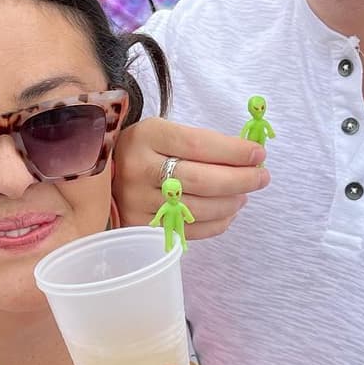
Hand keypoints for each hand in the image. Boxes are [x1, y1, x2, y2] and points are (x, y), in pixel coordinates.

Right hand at [113, 117, 269, 238]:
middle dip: (241, 179)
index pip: (199, 144)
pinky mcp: (139, 227)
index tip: (258, 154)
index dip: (234, 151)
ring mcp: (137, 201)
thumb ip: (201, 143)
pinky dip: (217, 223)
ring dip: (231, 203)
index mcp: (146, 136)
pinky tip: (227, 212)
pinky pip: (188, 231)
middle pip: (202, 180)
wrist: (101, 177)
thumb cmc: (144, 151)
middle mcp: (138, 169)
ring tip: (244, 195)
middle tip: (262, 177)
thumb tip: (249, 156)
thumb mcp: (163, 134)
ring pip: (198, 208)